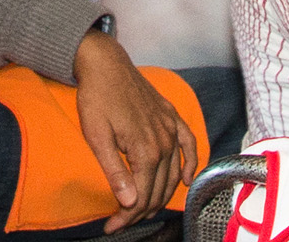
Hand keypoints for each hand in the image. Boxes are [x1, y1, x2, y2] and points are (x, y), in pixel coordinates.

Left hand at [72, 28, 195, 223]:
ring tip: (143, 210)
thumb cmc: (97, 99)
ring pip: (174, 173)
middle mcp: (165, 141)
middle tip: (121, 222)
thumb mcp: (97, 138)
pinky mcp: (172, 116)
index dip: (127, 216)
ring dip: (161, 196)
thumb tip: (129, 202)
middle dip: (140, 211)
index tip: (112, 227)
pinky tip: (186, 179)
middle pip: (158, 188)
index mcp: (146, 149)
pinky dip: (191, 163)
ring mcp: (171, 128)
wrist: (106, 64)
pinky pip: (189, 144)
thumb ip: (115, 171)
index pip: (142, 195)